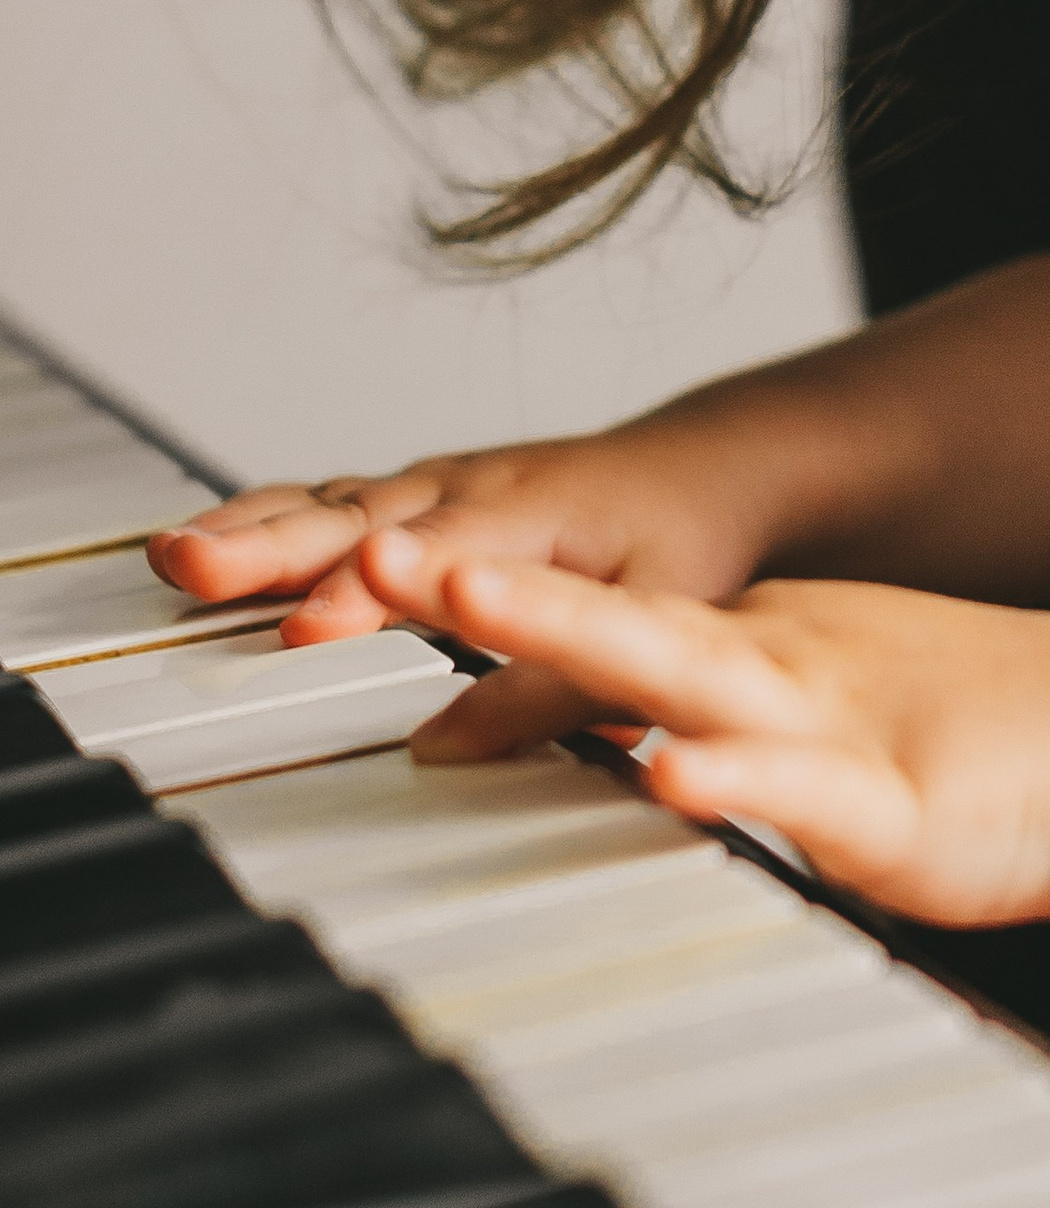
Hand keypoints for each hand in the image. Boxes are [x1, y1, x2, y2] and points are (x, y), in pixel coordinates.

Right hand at [145, 413, 778, 747]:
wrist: (710, 467)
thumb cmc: (684, 544)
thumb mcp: (650, 625)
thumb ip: (551, 687)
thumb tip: (441, 750)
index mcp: (530, 516)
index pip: (439, 556)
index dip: (373, 592)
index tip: (308, 630)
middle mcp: (472, 490)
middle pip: (358, 518)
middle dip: (274, 546)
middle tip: (194, 567)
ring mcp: (442, 486)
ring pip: (331, 504)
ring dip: (250, 530)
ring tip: (172, 558)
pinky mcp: (424, 495)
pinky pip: (333, 503)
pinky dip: (266, 521)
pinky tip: (210, 545)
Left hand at [364, 530, 1049, 923]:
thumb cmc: (970, 733)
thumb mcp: (815, 706)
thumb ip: (720, 706)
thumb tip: (630, 719)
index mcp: (755, 644)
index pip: (606, 614)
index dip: (495, 588)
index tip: (383, 565)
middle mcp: (773, 664)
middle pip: (615, 621)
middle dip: (499, 588)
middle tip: (389, 556)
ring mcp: (823, 722)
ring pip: (686, 676)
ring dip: (580, 644)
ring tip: (485, 606)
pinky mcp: (881, 799)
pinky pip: (795, 787)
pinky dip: (733, 774)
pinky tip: (674, 770)